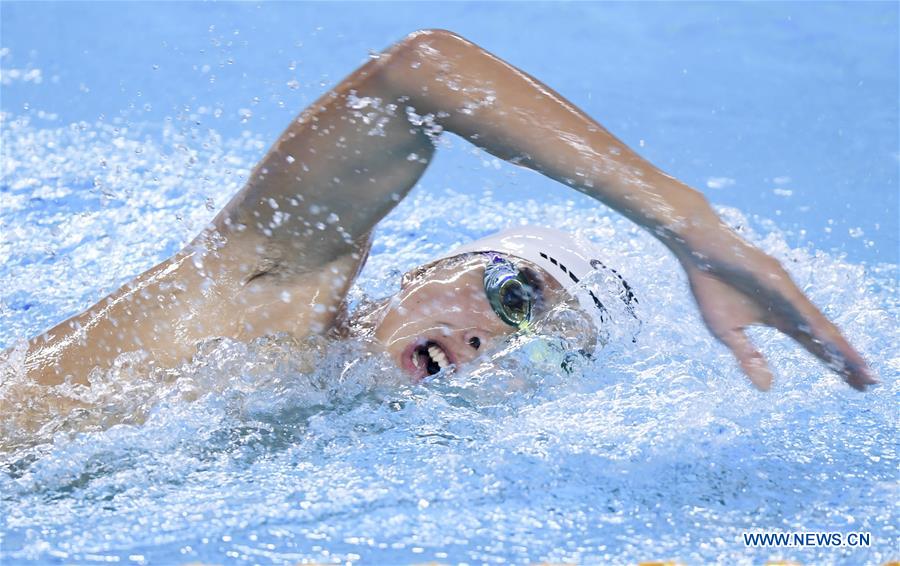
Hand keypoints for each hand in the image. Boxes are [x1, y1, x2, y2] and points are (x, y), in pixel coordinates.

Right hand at [678, 228, 876, 390]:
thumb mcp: (727, 332)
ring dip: (840, 346)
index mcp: (780, 318)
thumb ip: (748, 358)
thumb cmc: (711, 285)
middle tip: (871, 383)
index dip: (835, 364)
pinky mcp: (776, 278)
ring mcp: (787, 291)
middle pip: (824, 338)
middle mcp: (791, 306)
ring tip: (860, 367)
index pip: (814, 346)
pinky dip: (815, 324)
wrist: (698, 248)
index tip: (858, 385)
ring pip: (818, 323)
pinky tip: (830, 340)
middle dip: (846, 361)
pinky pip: (798, 305)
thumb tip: (768, 388)